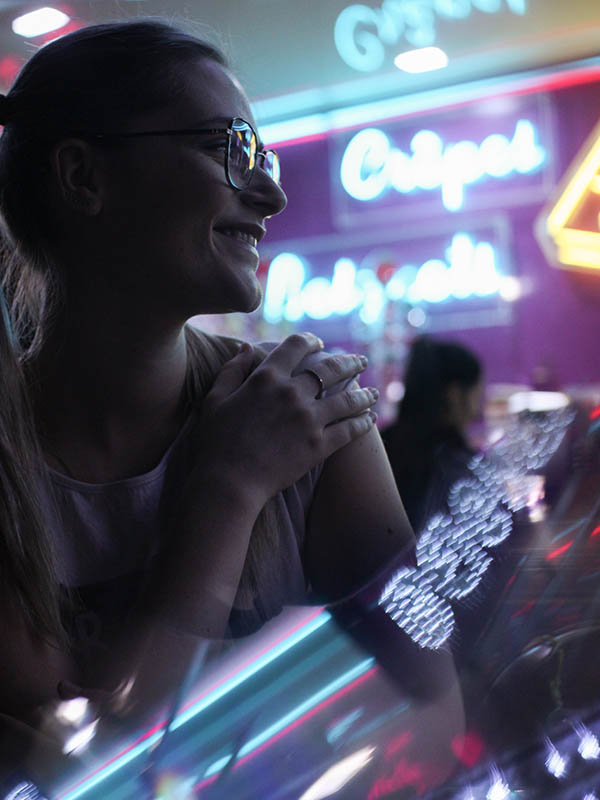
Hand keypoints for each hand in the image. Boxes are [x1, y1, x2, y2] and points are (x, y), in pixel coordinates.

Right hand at [194, 333, 377, 505]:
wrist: (228, 482)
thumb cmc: (216, 442)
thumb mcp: (215, 400)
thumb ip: (231, 370)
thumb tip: (245, 347)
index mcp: (266, 378)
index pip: (296, 346)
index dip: (310, 341)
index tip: (319, 344)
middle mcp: (292, 393)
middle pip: (330, 369)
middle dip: (349, 362)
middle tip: (360, 362)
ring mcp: (309, 419)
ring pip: (347, 399)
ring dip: (363, 393)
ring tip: (373, 392)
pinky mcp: (319, 445)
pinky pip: (350, 430)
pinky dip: (363, 423)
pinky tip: (371, 419)